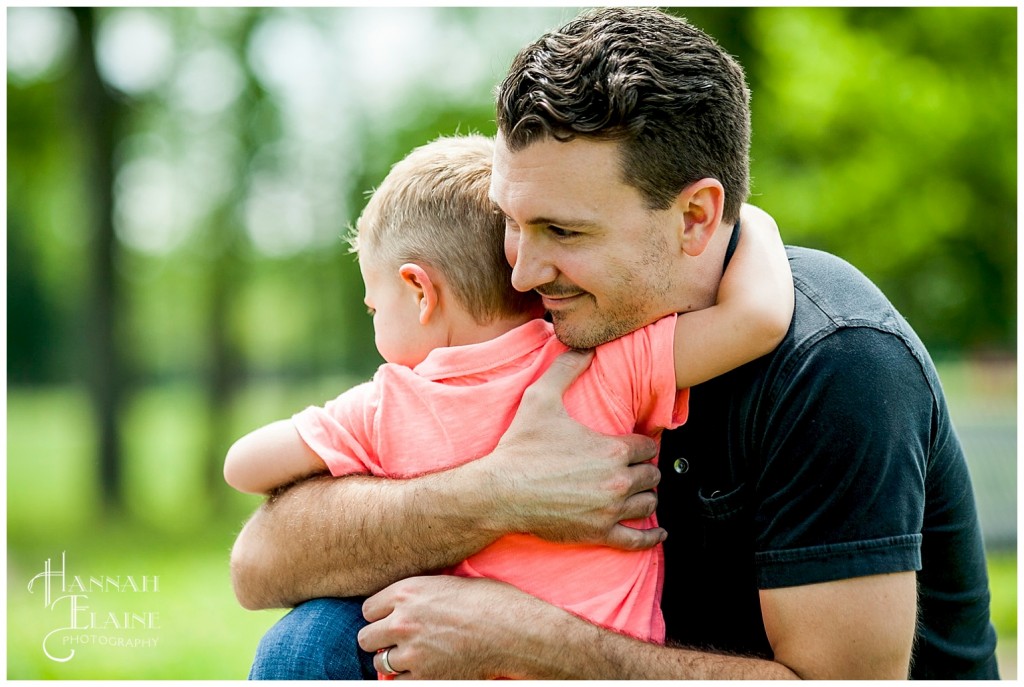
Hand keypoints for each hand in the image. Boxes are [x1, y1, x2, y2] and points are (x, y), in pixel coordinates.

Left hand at [357, 575, 573, 679]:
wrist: (513, 631)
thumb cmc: (490, 601)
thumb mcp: (449, 583)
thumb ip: (419, 594)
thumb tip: (405, 601)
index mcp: (407, 592)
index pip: (368, 609)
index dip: (381, 615)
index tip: (392, 618)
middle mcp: (402, 621)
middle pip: (366, 637)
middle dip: (380, 639)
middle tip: (399, 640)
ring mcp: (411, 652)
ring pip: (379, 662)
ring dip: (393, 660)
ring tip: (414, 655)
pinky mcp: (424, 677)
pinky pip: (397, 683)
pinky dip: (408, 678)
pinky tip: (424, 669)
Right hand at [472, 349, 664, 549]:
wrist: (499, 492)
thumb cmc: (520, 448)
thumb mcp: (540, 398)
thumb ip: (566, 369)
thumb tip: (584, 348)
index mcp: (613, 449)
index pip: (648, 445)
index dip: (642, 443)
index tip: (635, 445)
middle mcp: (618, 481)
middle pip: (651, 474)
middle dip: (644, 469)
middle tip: (633, 467)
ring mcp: (610, 510)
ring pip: (648, 503)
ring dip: (646, 496)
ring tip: (637, 492)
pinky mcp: (599, 533)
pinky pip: (637, 539)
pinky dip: (651, 536)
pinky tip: (657, 531)